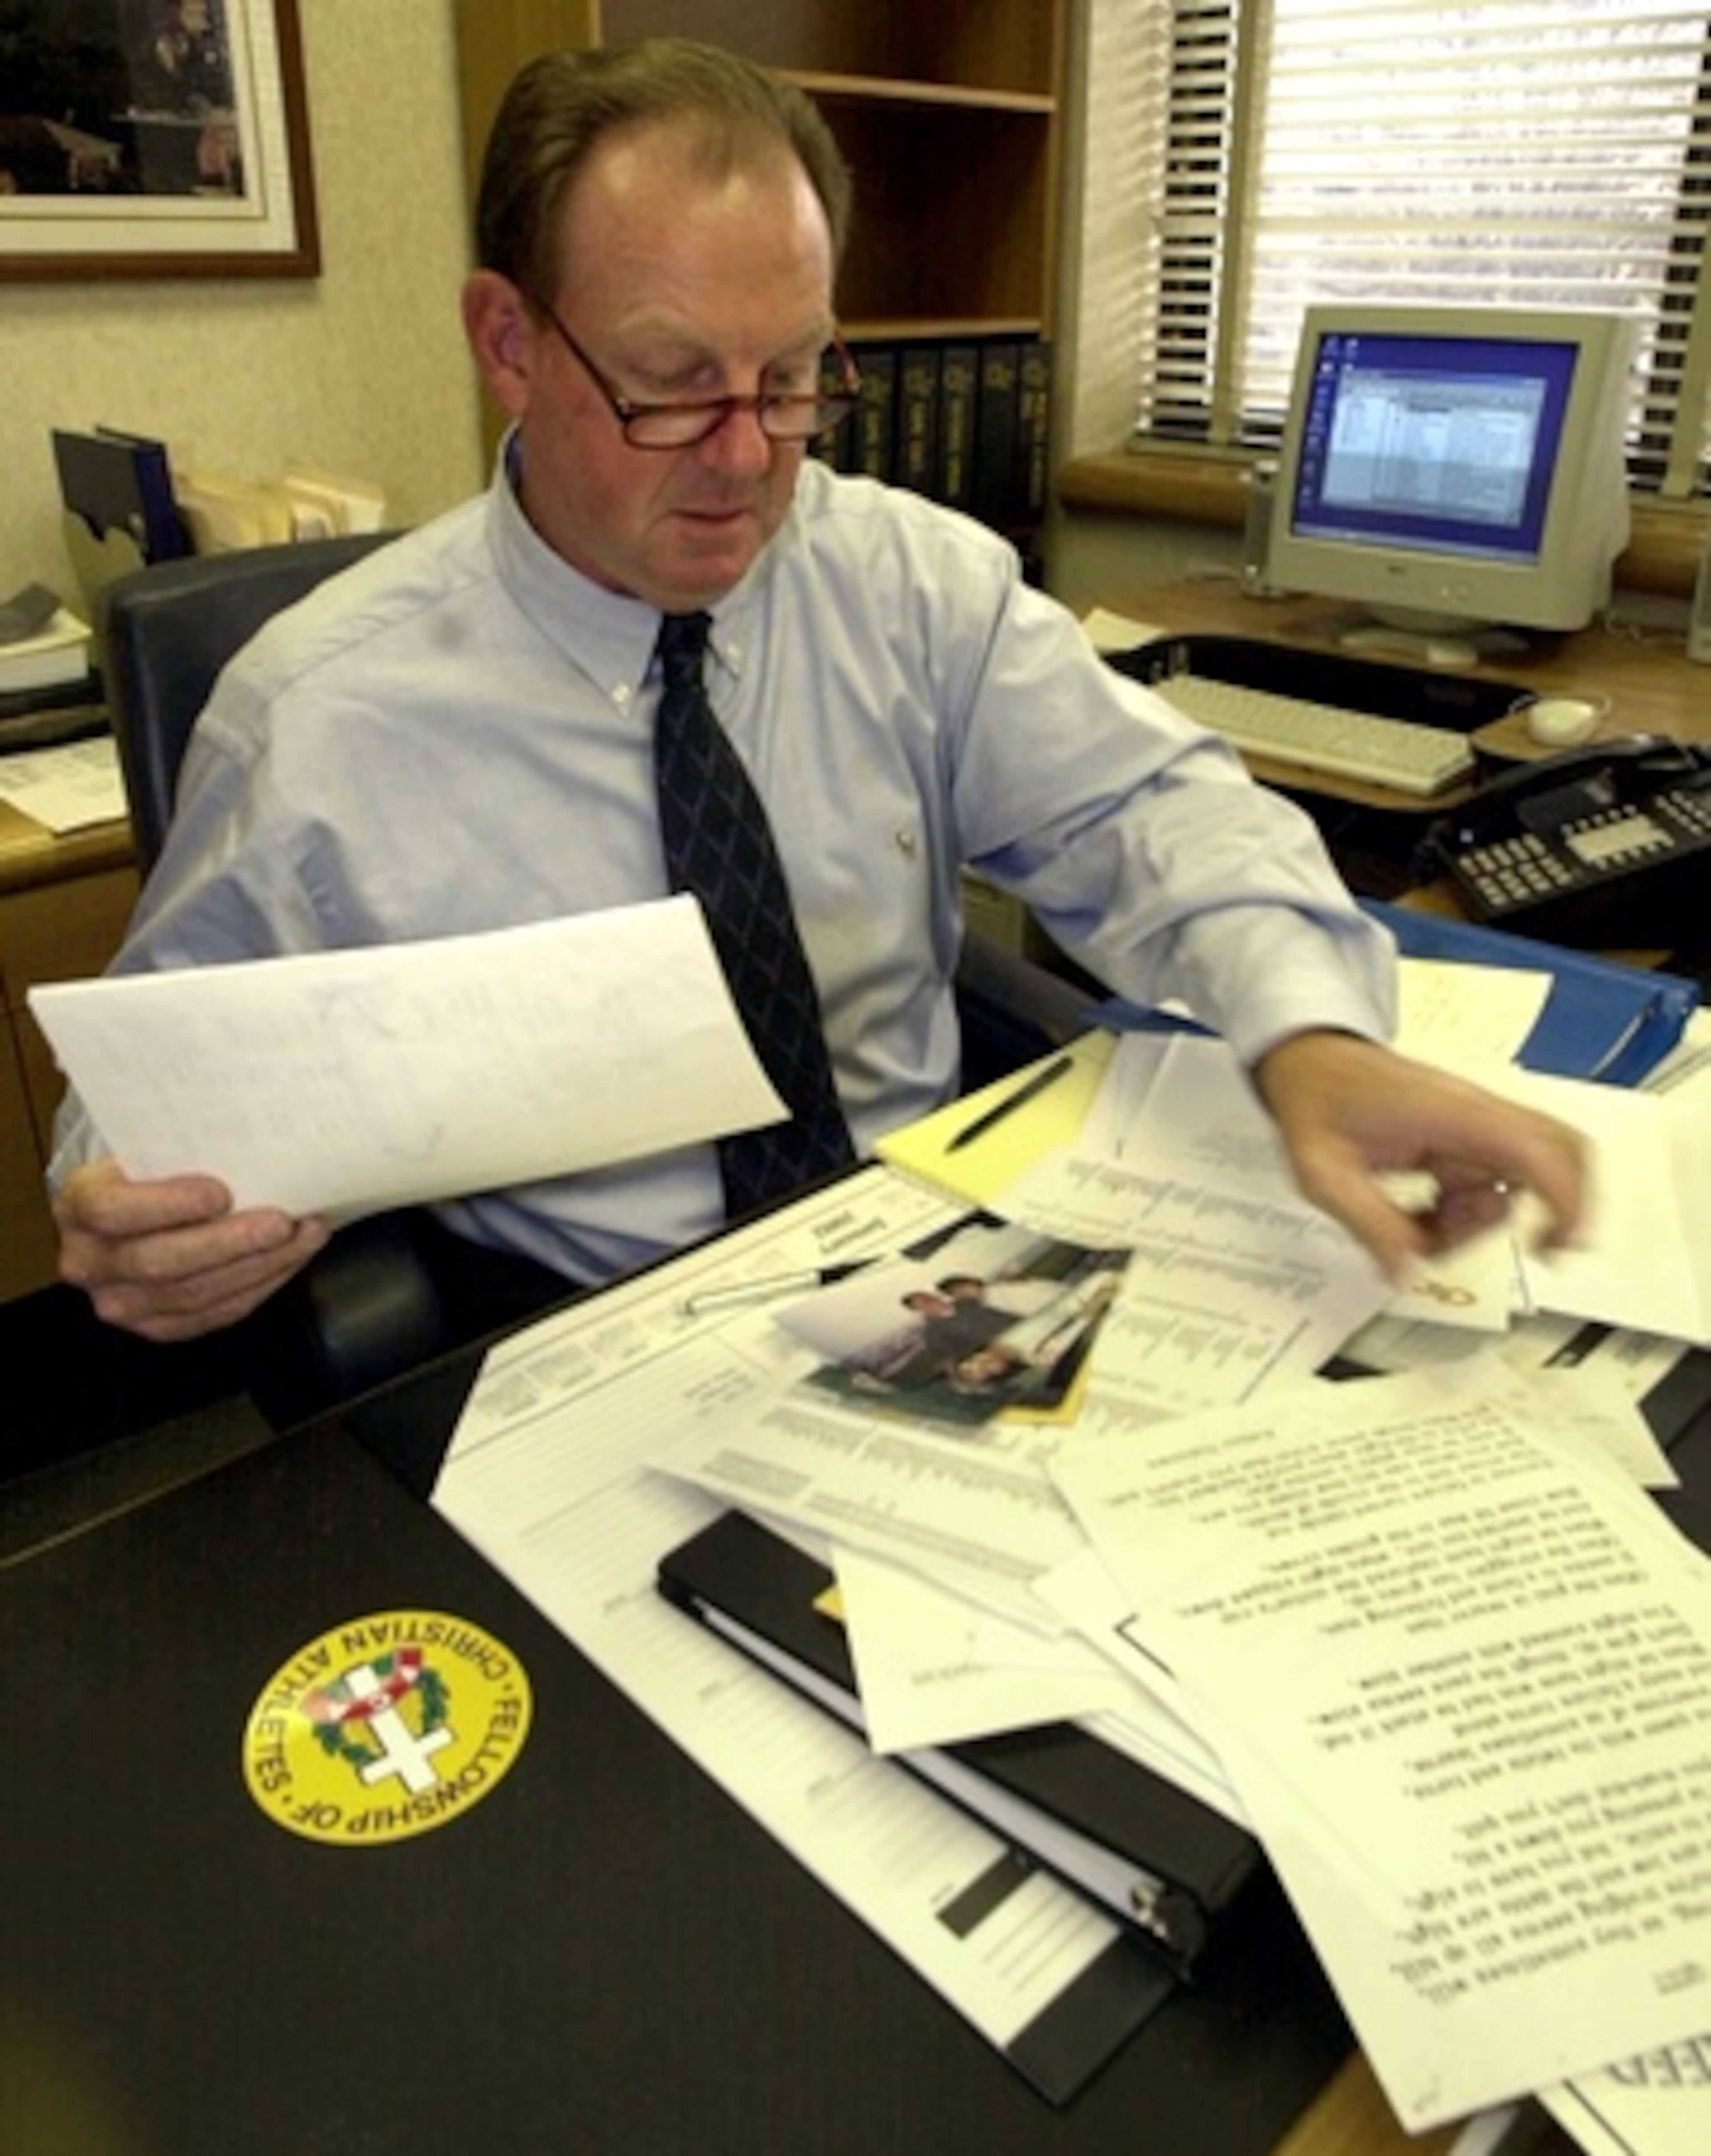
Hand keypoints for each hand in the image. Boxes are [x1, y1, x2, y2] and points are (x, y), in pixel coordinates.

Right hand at [54, 1158, 330, 1343]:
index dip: (169, 1205)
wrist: (135, 1211)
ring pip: (194, 1295)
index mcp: (78, 1206)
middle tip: (282, 1222)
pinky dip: (259, 1287)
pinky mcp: (158, 1328)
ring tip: (305, 1235)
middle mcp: (88, 1263)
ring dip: (259, 1266)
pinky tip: (290, 1259)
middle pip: (159, 1262)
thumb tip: (251, 1143)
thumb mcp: (150, 1149)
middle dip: (230, 1243)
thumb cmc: (152, 1171)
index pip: (114, 1211)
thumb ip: (183, 1150)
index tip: (222, 1193)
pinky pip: (214, 1315)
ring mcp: (120, 1304)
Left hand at [1252, 1031, 1587, 1282]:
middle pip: (1559, 1155)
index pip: (1537, 1150)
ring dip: (1482, 1221)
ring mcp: (1475, 1125)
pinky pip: (1491, 1181)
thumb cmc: (1317, 1100)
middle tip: (1536, 1251)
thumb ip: (1370, 1226)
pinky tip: (1424, 1214)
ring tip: (1422, 1225)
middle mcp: (1476, 1115)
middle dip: (1555, 1210)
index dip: (1565, 1200)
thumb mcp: (1324, 1173)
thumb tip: (1406, 1274)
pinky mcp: (1467, 1137)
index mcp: (1451, 1114)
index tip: (1558, 1246)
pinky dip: (1467, 1212)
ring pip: (1521, 1181)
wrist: (1309, 1061)